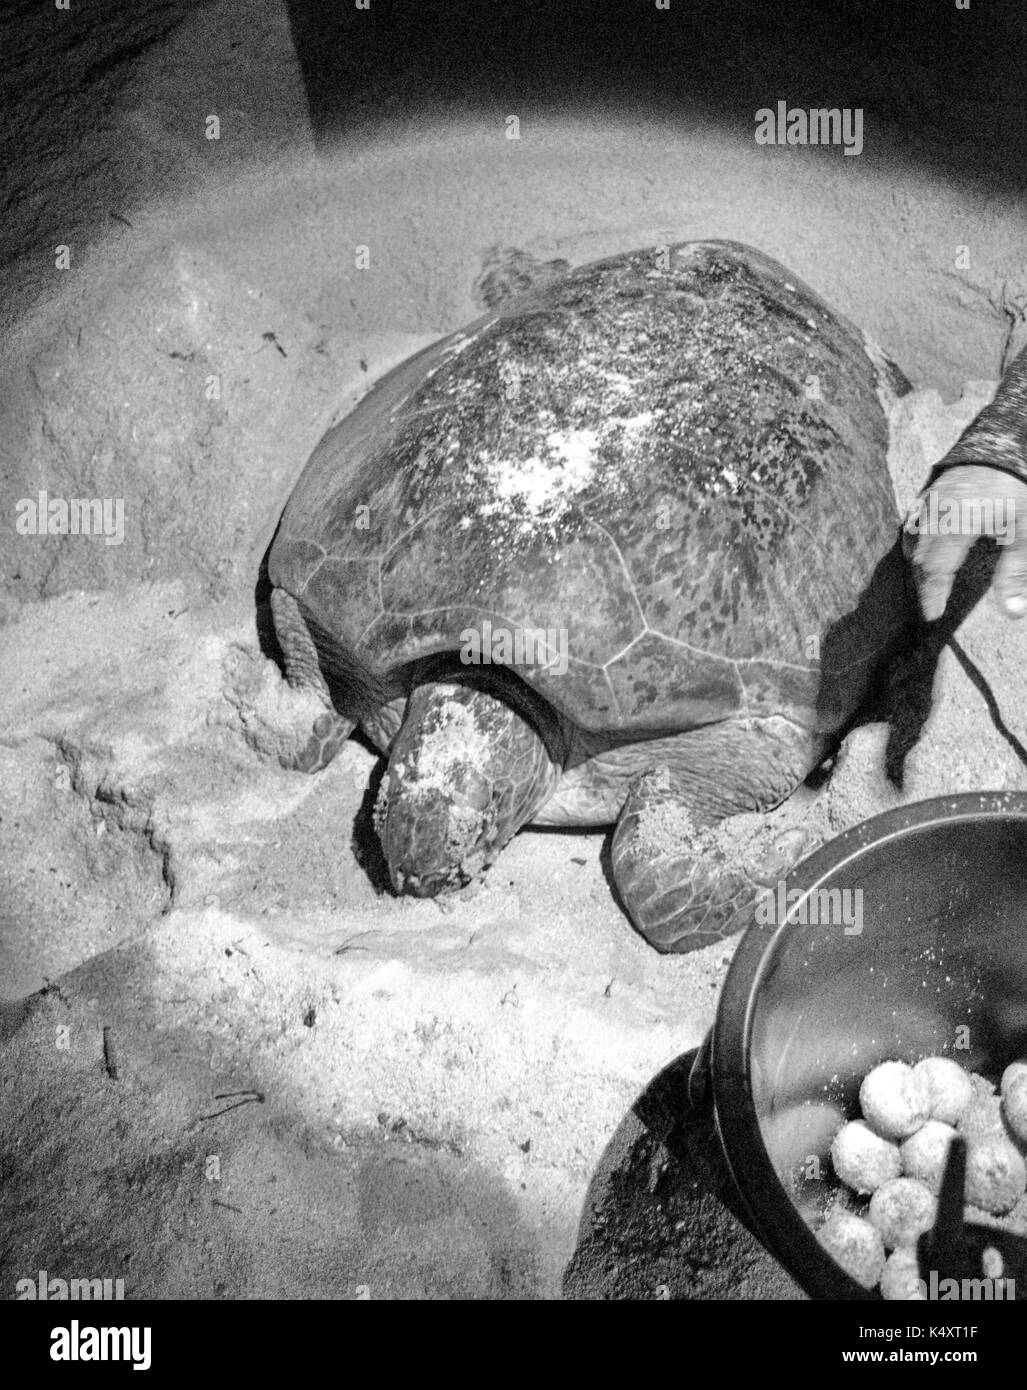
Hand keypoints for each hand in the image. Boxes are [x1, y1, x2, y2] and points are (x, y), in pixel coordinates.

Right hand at [903, 464, 1026, 620]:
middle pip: (919, 558)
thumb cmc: (1019, 485)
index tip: (931, 617)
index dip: (932, 595)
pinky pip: (915, 524)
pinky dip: (917, 543)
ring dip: (917, 565)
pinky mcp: (933, 490)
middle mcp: (935, 513)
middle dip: (922, 584)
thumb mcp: (1025, 531)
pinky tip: (923, 553)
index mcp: (955, 524)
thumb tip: (1012, 612)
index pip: (935, 570)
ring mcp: (930, 499)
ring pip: (913, 540)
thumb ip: (1016, 572)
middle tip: (927, 606)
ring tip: (925, 585)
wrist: (1009, 440)